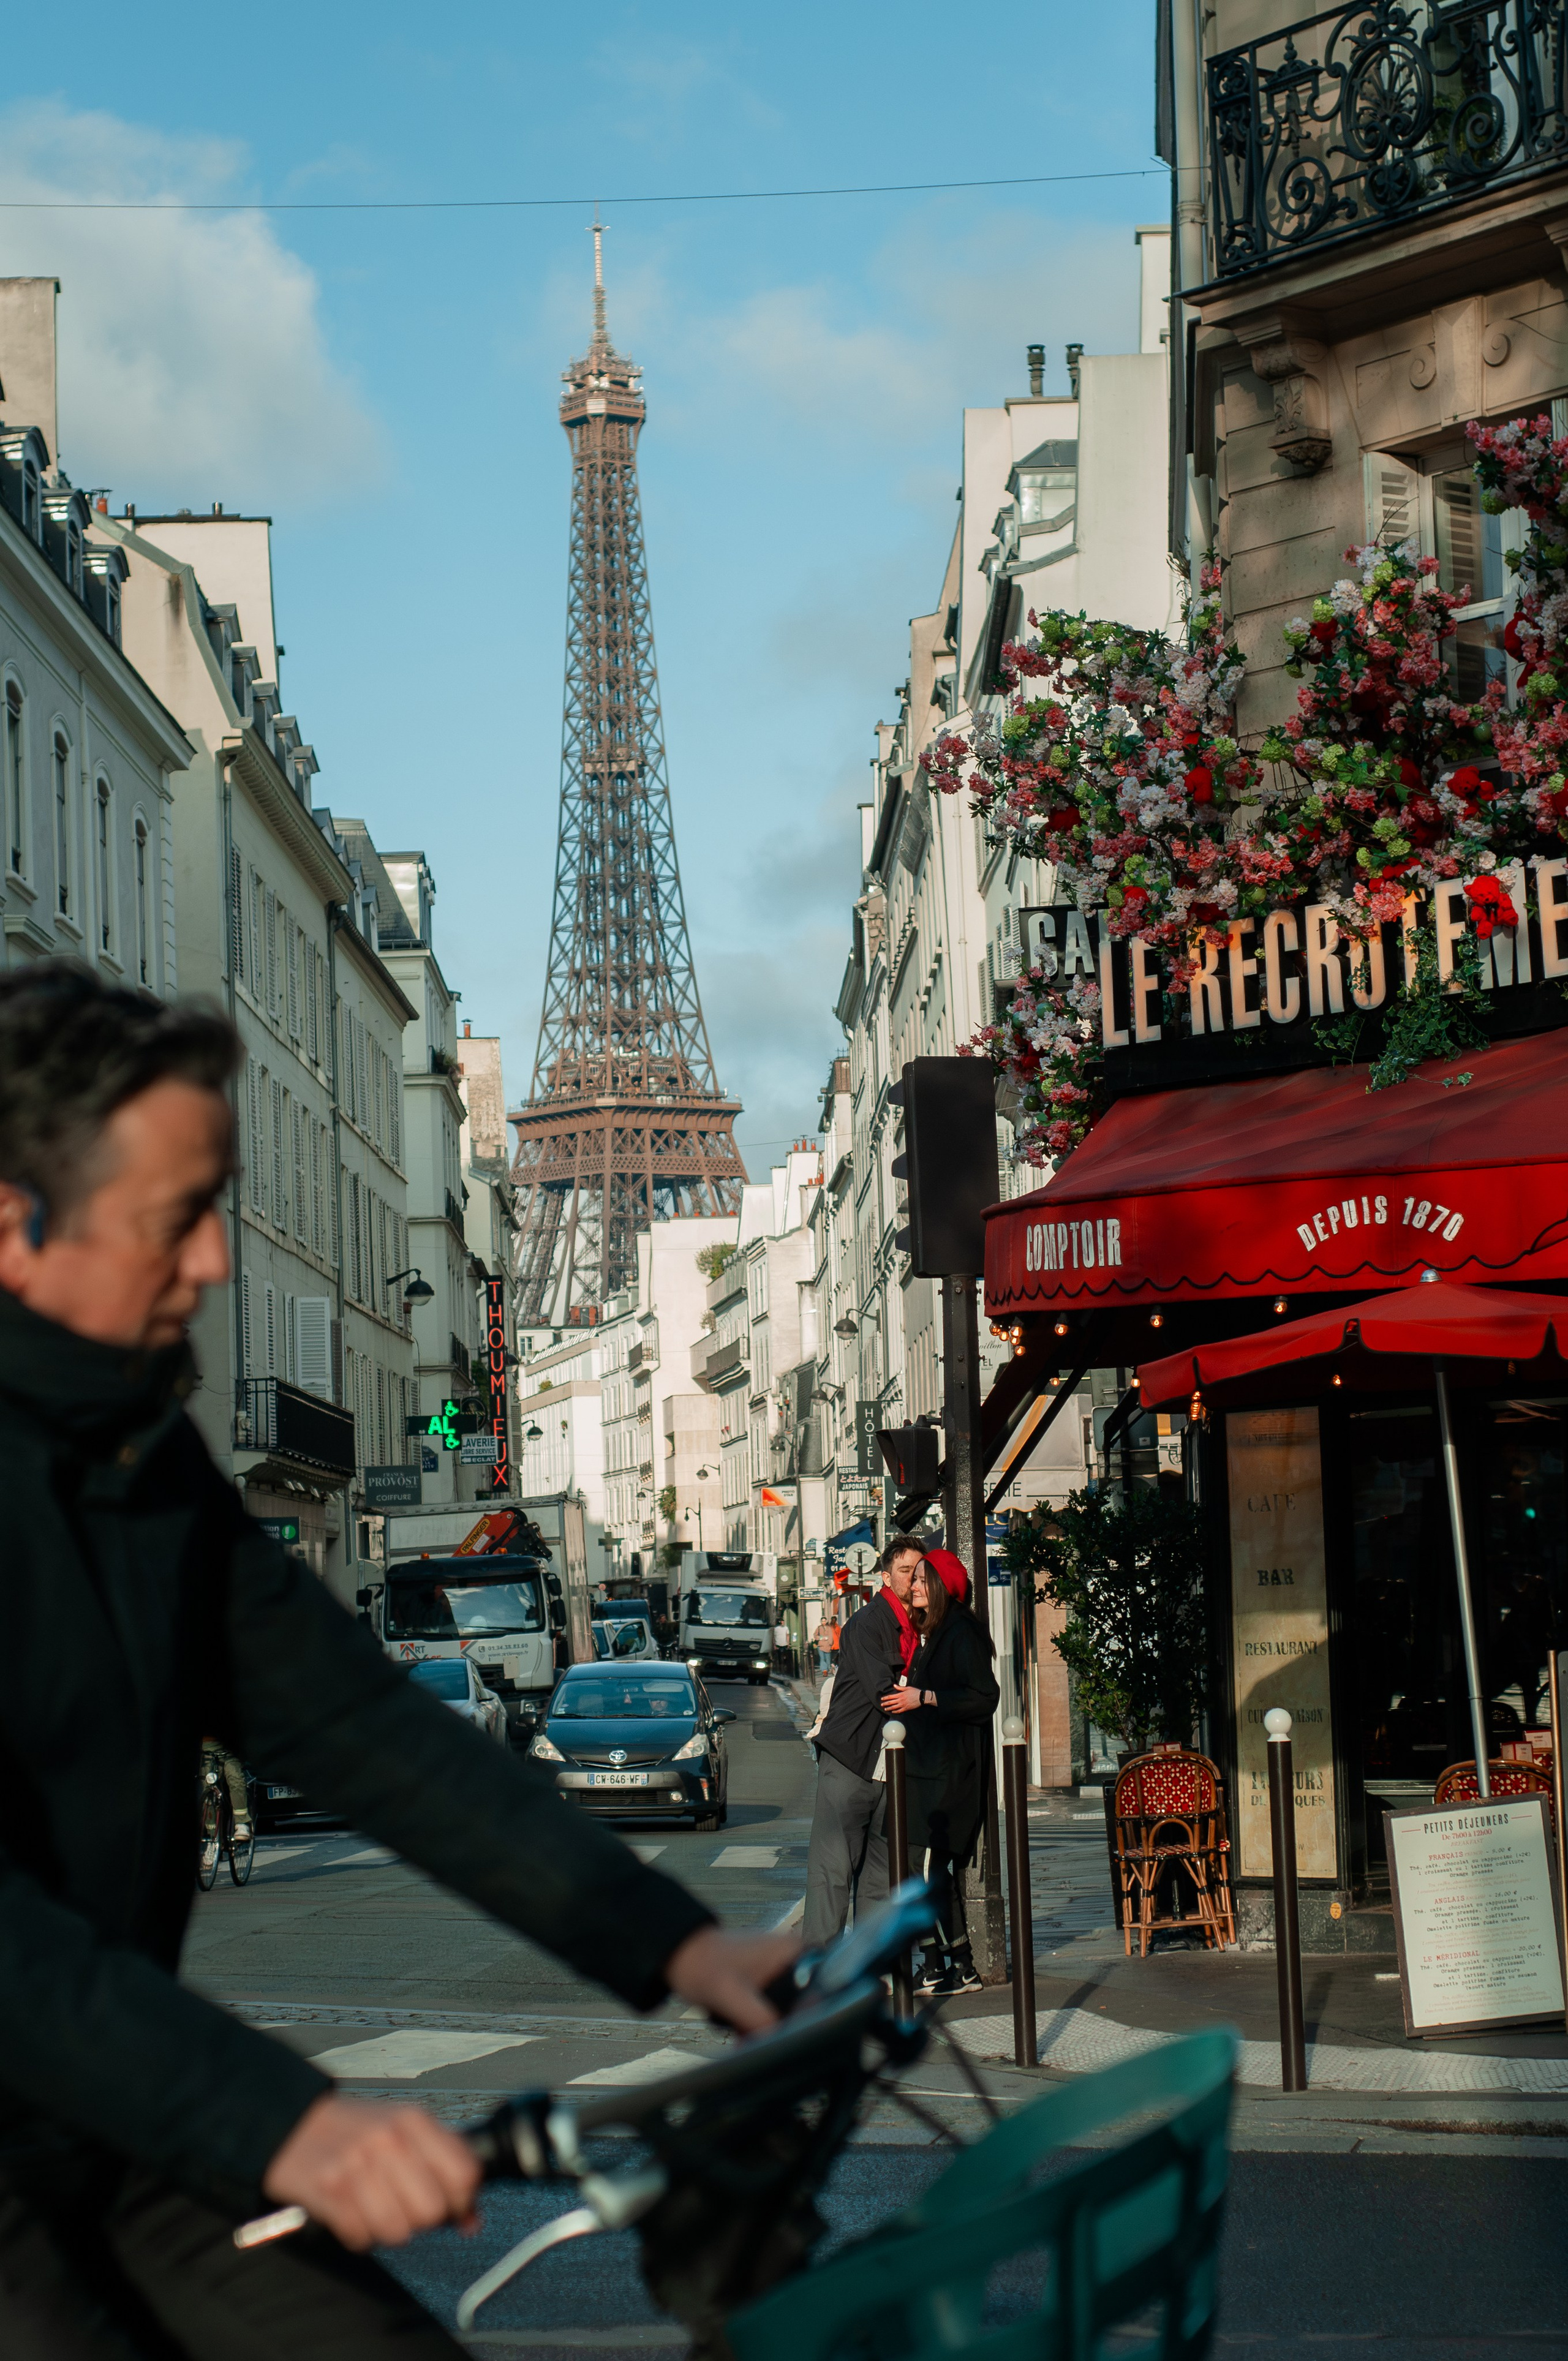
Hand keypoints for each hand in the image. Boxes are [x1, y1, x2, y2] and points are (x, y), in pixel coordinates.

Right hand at [262, 2092, 479, 2250]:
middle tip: (408, 2207)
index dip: (463, 2200)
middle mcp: (388, 2139)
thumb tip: (472, 2220)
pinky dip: (359, 2235)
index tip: (452, 2205)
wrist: (294, 2125)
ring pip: (398, 2231)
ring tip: (377, 2208)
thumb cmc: (357, 2131)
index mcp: (413, 2120)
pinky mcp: (328, 2190)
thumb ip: (444, 2165)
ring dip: (389, 2229)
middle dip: (423, 2219)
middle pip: (432, 2210)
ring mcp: (356, 2164)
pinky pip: (362, 2238)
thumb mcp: (406, 2131)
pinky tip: (353, 2212)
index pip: (464, 2174)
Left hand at [665, 1924, 798, 2033]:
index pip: (821, 1989)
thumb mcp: (731, 1995)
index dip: (808, 2017)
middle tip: (757, 2042)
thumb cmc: (702, 1964)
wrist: (680, 1956)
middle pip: (803, 2003)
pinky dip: (759, 2022)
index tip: (789, 2038)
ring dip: (768, 2028)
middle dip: (782, 2027)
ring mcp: (778, 1969)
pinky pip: (772, 2007)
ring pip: (786, 2009)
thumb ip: (758, 2018)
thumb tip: (781, 2043)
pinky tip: (742, 2033)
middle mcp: (791, 1958)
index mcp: (793, 1951)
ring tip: (744, 2040)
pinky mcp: (766, 1980)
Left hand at [880, 1685, 922, 1715]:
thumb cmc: (914, 1691)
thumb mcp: (907, 1688)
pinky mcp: (906, 1708)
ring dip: (889, 1708)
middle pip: (891, 1702)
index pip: (891, 1696)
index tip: (882, 1699)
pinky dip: (895, 1711)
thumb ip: (900, 1688)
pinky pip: (899, 1711)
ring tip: (885, 1709)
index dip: (886, 1698)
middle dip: (886, 1703)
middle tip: (881, 1704)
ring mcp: (903, 1705)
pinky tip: (893, 1711)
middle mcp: (900, 1700)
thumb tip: (894, 1685)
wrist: (921, 1697)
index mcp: (900, 1695)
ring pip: (894, 1707)